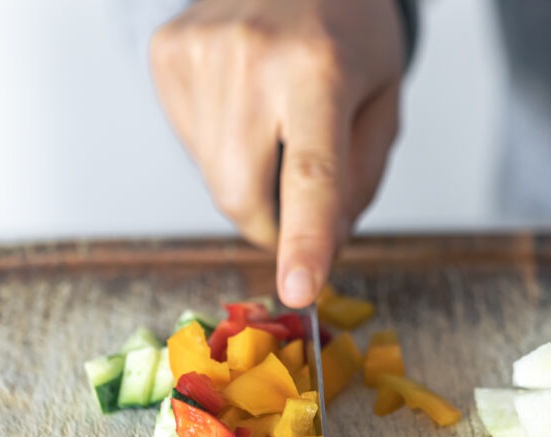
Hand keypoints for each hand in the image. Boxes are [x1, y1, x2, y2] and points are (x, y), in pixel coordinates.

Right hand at [150, 0, 404, 306]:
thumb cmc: (351, 31)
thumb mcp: (383, 101)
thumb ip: (360, 178)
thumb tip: (319, 242)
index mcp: (319, 68)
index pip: (310, 173)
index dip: (304, 240)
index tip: (299, 291)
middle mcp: (250, 57)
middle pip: (241, 195)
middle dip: (272, 227)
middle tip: (300, 210)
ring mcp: (198, 53)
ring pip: (214, 178)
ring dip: (250, 181)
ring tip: (276, 122)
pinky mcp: (167, 54)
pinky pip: (193, 143)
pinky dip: (223, 147)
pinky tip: (246, 102)